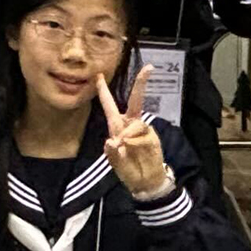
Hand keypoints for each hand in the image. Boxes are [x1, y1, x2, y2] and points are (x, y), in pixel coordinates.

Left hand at [96, 66, 170, 197]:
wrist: (143, 182)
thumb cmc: (127, 169)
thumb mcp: (114, 161)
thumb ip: (111, 152)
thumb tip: (113, 141)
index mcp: (117, 126)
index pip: (109, 105)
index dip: (103, 91)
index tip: (99, 75)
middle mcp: (131, 124)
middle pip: (135, 100)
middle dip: (141, 84)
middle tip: (149, 68)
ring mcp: (143, 130)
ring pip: (136, 122)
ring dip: (128, 133)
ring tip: (123, 145)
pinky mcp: (152, 137)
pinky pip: (143, 135)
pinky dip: (135, 141)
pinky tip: (131, 148)